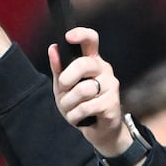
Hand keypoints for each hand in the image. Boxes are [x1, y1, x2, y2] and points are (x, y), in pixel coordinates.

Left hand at [48, 28, 127, 155]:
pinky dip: (75, 116)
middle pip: (84, 64)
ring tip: (70, 109)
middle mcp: (104, 69)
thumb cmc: (80, 104)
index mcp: (92, 60)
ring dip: (69, 103)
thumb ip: (59, 68)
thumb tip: (53, 48)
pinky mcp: (112, 104)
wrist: (99, 130)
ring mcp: (111, 86)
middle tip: (63, 88)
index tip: (68, 36)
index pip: (91, 40)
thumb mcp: (63, 87)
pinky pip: (86, 108)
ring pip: (83, 90)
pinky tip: (78, 118)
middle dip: (67, 79)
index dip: (81, 35)